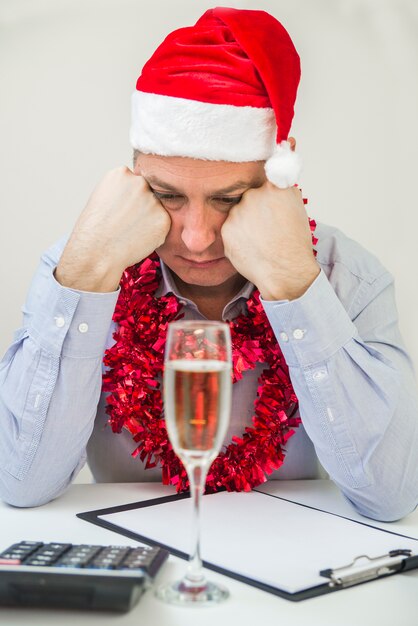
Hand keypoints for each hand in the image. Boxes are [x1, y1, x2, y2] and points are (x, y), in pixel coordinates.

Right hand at [55, 166, 170, 291]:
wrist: (96, 252)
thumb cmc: (94, 230)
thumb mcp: (102, 197)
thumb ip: (123, 190)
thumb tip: (139, 193)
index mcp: (121, 173)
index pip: (134, 183)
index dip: (128, 200)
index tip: (120, 211)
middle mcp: (139, 182)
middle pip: (148, 194)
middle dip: (141, 208)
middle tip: (126, 223)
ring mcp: (153, 200)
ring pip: (156, 210)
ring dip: (148, 220)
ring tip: (129, 232)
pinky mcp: (164, 219)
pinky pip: (162, 225)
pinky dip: (154, 234)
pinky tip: (137, 239)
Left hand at [221, 181, 319, 299]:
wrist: (285, 271)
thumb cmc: (294, 243)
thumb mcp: (296, 207)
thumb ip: (281, 190)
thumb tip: (273, 175)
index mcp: (273, 187)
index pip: (264, 181)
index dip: (266, 194)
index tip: (269, 204)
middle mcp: (253, 196)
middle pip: (248, 197)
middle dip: (254, 210)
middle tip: (267, 228)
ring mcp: (237, 213)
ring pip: (238, 214)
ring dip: (245, 223)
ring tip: (260, 240)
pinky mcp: (226, 230)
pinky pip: (231, 230)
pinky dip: (238, 237)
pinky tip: (251, 247)